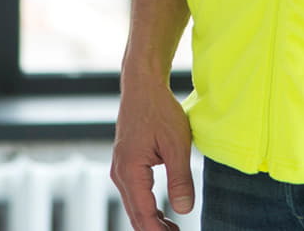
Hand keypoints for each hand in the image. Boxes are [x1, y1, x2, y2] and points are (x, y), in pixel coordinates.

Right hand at [111, 78, 194, 229]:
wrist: (142, 86)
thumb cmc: (159, 110)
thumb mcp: (177, 144)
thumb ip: (180, 178)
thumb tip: (184, 209)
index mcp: (130, 172)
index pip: (143, 214)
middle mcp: (119, 174)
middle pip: (135, 214)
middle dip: (154, 230)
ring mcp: (120, 168)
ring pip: (134, 204)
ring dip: (151, 220)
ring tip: (172, 229)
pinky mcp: (125, 163)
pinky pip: (134, 192)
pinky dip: (147, 206)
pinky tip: (162, 212)